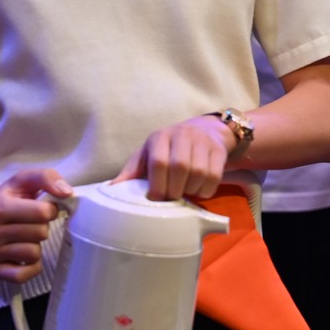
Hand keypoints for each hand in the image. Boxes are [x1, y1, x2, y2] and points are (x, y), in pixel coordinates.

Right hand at [0, 168, 71, 285]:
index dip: (50, 210)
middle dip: (41, 227)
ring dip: (36, 246)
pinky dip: (30, 267)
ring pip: (33, 254)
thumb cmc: (10, 198)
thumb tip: (67, 193)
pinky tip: (23, 255)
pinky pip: (23, 276)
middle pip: (40, 234)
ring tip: (24, 237)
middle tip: (30, 223)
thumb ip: (47, 178)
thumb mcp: (25, 180)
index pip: (43, 213)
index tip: (41, 209)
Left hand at [115, 116, 233, 200]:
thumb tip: (110, 189)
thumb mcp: (149, 153)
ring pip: (199, 173)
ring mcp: (203, 141)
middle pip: (180, 167)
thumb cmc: (170, 147)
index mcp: (160, 136)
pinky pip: (214, 177)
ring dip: (191, 190)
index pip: (158, 161)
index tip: (155, 199)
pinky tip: (199, 189)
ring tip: (185, 193)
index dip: (157, 185)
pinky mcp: (219, 150)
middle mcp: (183, 134)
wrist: (205, 130)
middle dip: (174, 190)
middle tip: (171, 199)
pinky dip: (206, 190)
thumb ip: (132, 171)